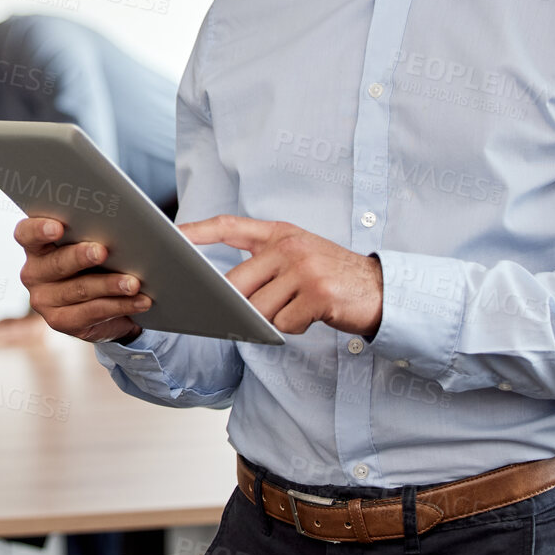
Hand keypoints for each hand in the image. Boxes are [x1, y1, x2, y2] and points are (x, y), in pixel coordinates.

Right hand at [14, 217, 149, 342]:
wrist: (104, 302)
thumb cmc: (98, 261)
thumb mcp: (93, 242)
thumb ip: (97, 231)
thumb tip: (131, 226)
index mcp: (36, 245)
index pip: (26, 233)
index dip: (39, 229)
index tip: (58, 227)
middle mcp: (34, 272)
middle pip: (56, 263)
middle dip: (80, 257)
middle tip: (102, 251)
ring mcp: (44, 300)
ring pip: (79, 289)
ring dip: (110, 285)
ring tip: (133, 283)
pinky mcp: (61, 321)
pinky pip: (92, 313)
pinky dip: (119, 305)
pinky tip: (140, 301)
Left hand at [182, 216, 381, 337]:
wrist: (382, 289)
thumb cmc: (332, 276)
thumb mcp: (298, 257)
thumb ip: (264, 265)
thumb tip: (224, 293)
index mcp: (280, 234)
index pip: (229, 227)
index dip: (198, 231)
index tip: (171, 236)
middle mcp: (289, 247)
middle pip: (238, 282)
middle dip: (236, 304)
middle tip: (240, 315)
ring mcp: (304, 269)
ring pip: (259, 308)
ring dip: (272, 319)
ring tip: (297, 309)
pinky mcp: (318, 294)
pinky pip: (284, 323)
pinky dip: (293, 328)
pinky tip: (313, 316)